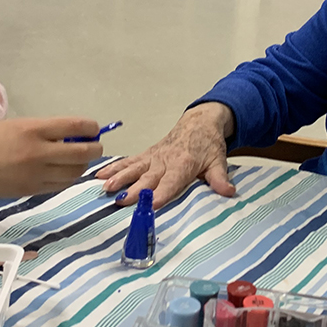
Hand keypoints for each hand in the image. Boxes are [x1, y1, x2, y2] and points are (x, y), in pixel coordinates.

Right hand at [0, 117, 102, 198]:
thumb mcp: (18, 126)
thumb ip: (46, 130)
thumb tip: (73, 136)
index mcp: (33, 130)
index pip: (76, 127)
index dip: (92, 128)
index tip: (93, 129)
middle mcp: (38, 152)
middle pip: (84, 153)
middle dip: (95, 148)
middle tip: (93, 145)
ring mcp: (37, 174)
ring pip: (76, 171)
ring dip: (82, 164)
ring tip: (76, 158)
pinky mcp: (33, 190)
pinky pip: (62, 184)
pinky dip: (69, 177)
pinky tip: (63, 170)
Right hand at [96, 103, 235, 208]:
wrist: (199, 122)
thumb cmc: (208, 145)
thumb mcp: (218, 160)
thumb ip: (220, 178)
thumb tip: (229, 192)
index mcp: (183, 164)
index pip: (172, 181)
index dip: (162, 192)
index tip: (152, 204)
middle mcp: (164, 160)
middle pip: (148, 177)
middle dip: (134, 189)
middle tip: (121, 202)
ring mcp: (153, 157)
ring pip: (133, 168)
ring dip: (118, 177)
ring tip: (104, 188)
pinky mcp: (146, 155)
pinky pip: (128, 161)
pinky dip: (112, 167)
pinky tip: (97, 175)